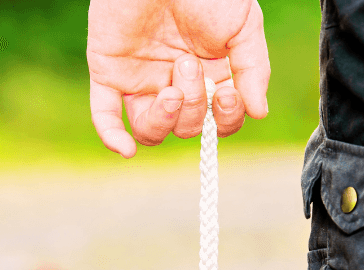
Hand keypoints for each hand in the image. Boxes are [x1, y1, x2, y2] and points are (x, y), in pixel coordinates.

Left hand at [87, 0, 269, 156]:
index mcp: (210, 73)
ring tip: (171, 90)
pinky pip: (105, 116)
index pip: (218, 119)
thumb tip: (258, 113)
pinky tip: (125, 150)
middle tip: (188, 64)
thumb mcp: (243, 25)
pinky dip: (112, 137)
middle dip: (194, 105)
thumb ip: (253, 68)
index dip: (224, 118)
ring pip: (150, 129)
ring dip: (165, 120)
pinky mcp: (109, 73)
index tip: (227, 94)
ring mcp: (141, 80)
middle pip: (187, 127)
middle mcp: (176, 82)